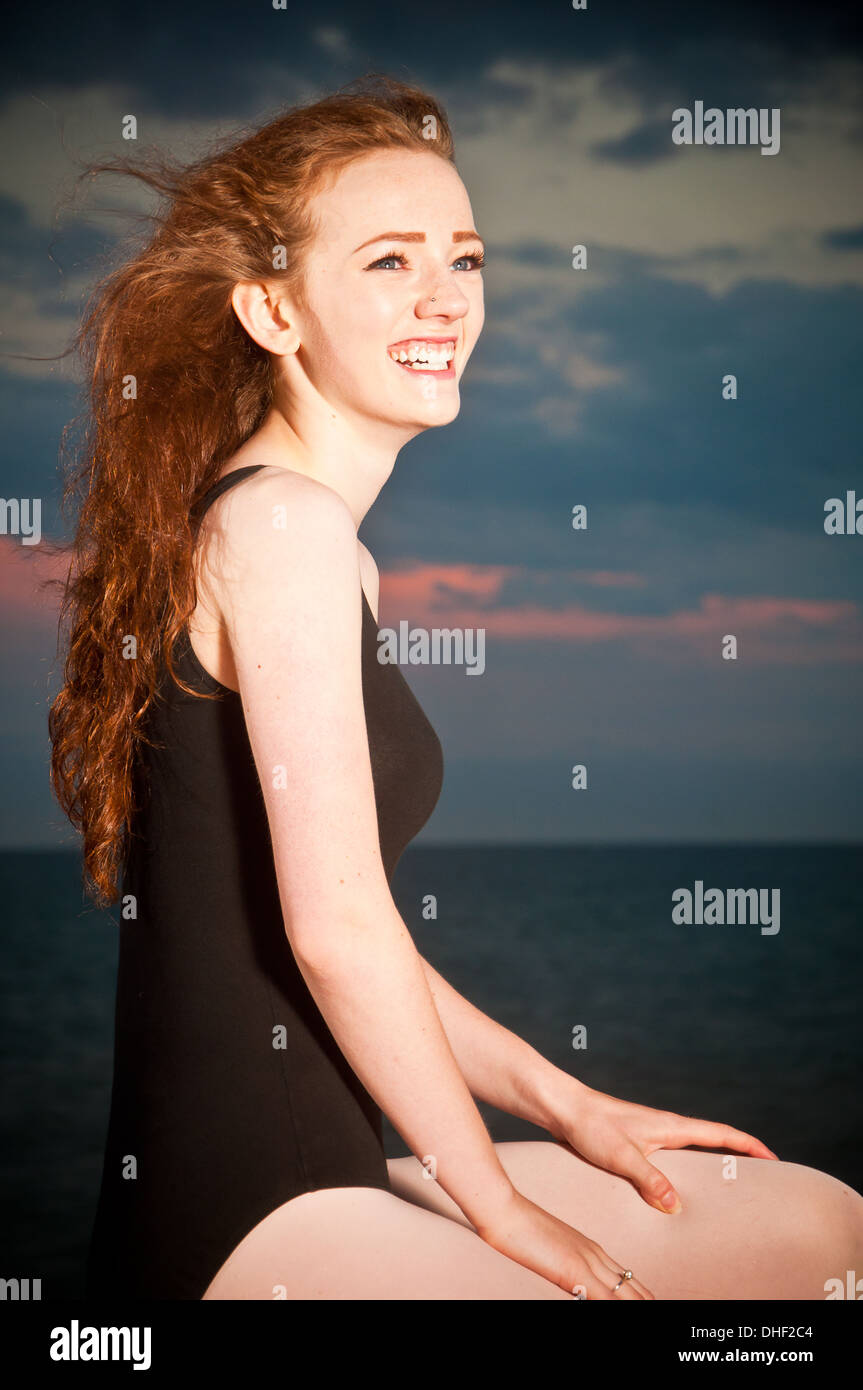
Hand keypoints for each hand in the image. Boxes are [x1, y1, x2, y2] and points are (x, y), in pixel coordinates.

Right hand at [475, 1188, 654, 1299]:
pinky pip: (606, 1299)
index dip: (642, 1298)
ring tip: (658, 1317)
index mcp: (591, 1249)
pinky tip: (635, 1317)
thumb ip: (564, 1263)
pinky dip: (620, 1309)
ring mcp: (588, 1262)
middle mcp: (596, 1255)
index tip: (653, 1305)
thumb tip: (574, 1281)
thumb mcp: (547, 1246)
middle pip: (634, 1290)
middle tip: (666, 1314)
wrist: (504, 1208)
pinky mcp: (576, 1271)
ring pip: (628, 1295)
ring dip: (641, 1307)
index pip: (628, 1280)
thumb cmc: (516, 1226)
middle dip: (648, 1304)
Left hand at [545, 1077, 779, 1215]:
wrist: (564, 1108)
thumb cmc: (591, 1126)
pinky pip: (673, 1157)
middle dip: (738, 1156)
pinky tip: (676, 1189)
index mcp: (671, 1126)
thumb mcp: (622, 1156)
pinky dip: (685, 1170)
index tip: (773, 1158)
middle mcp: (667, 1127)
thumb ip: (651, 1180)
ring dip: (711, 1163)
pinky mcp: (638, 1141)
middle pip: (713, 1141)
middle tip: (759, 1178)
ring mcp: (653, 1133)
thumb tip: (677, 1205)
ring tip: (725, 1188)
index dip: (749, 1145)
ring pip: (692, 1149)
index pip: (721, 1134)